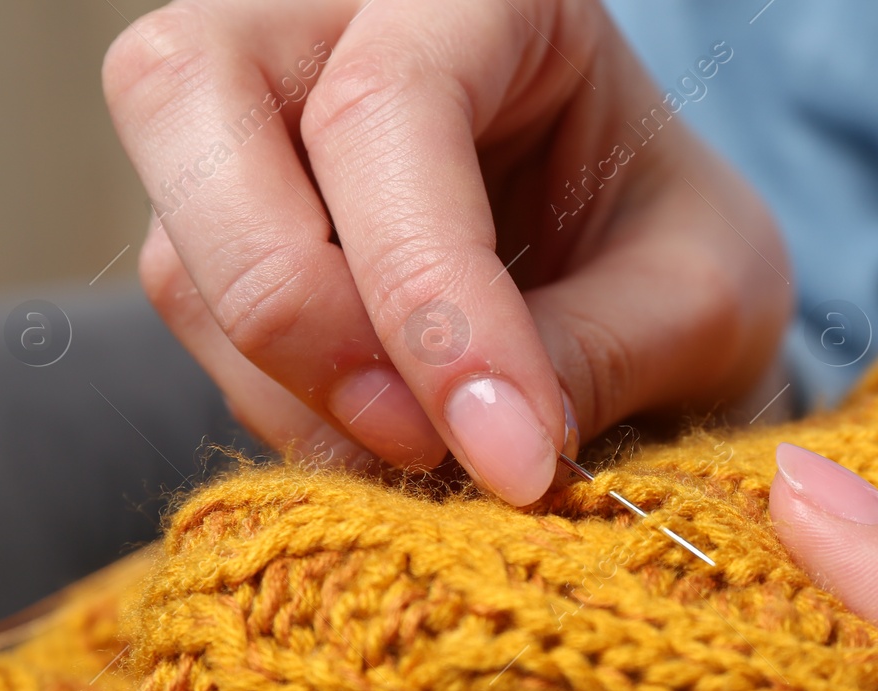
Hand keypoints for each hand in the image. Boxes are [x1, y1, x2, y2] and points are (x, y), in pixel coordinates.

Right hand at [103, 0, 790, 504]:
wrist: (653, 284)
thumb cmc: (681, 256)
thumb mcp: (699, 300)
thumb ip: (601, 355)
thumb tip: (486, 444)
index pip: (391, 103)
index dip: (432, 293)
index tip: (513, 456)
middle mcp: (335, 19)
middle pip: (188, 88)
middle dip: (289, 297)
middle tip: (413, 439)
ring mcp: (258, 123)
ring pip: (178, 238)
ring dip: (293, 386)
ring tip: (434, 459)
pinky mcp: (225, 227)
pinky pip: (198, 321)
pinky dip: (286, 408)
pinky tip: (392, 440)